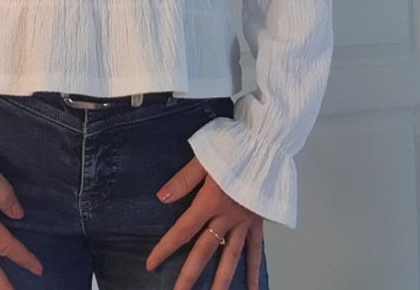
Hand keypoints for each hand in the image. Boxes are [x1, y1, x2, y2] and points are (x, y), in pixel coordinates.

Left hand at [145, 156, 264, 289]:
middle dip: (190, 275)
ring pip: (231, 257)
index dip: (166, 248)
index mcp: (210, 201)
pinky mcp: (259, 221)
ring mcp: (245, 221)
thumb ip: (184, 179)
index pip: (183, 230)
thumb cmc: (234, 146)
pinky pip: (256, 249)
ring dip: (221, 280)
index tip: (151, 264)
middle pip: (205, 251)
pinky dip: (253, 269)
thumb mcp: (205, 156)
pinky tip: (251, 287)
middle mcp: (227, 217)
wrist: (267, 144)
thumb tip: (161, 198)